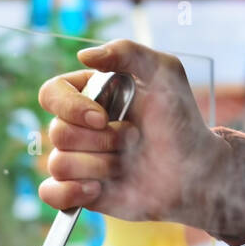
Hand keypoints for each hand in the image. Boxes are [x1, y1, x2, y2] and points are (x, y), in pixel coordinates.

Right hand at [38, 39, 244, 236]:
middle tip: (133, 140)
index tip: (103, 117)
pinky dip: (69, 194)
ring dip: (101, 166)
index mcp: (88, 95)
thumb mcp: (164, 72)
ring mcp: (77, 160)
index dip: (70, 108)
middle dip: (101, 140)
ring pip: (60, 164)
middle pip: (57, 133)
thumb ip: (127, 52)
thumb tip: (83, 55)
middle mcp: (78, 127)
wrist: (193, 172)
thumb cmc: (180, 122)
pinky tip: (97, 189)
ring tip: (126, 164)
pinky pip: (51, 193)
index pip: (51, 93)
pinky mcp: (79, 192)